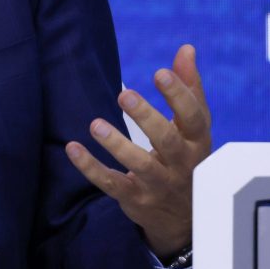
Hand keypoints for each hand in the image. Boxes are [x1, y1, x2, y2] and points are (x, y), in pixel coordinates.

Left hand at [65, 44, 211, 256]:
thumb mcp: (193, 127)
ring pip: (139, 165)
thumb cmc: (187, 158)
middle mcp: (181, 164)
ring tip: (95, 124)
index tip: (160, 72)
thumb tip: (186, 49)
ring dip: (117, 145)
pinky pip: (111, 183)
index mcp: (197, 141)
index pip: (193, 117)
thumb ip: (189, 88)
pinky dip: (90, 168)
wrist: (184, 219)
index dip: (179, 95)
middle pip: (166, 140)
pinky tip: (72, 148)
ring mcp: (158, 184)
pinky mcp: (135, 199)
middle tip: (124, 94)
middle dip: (146, 117)